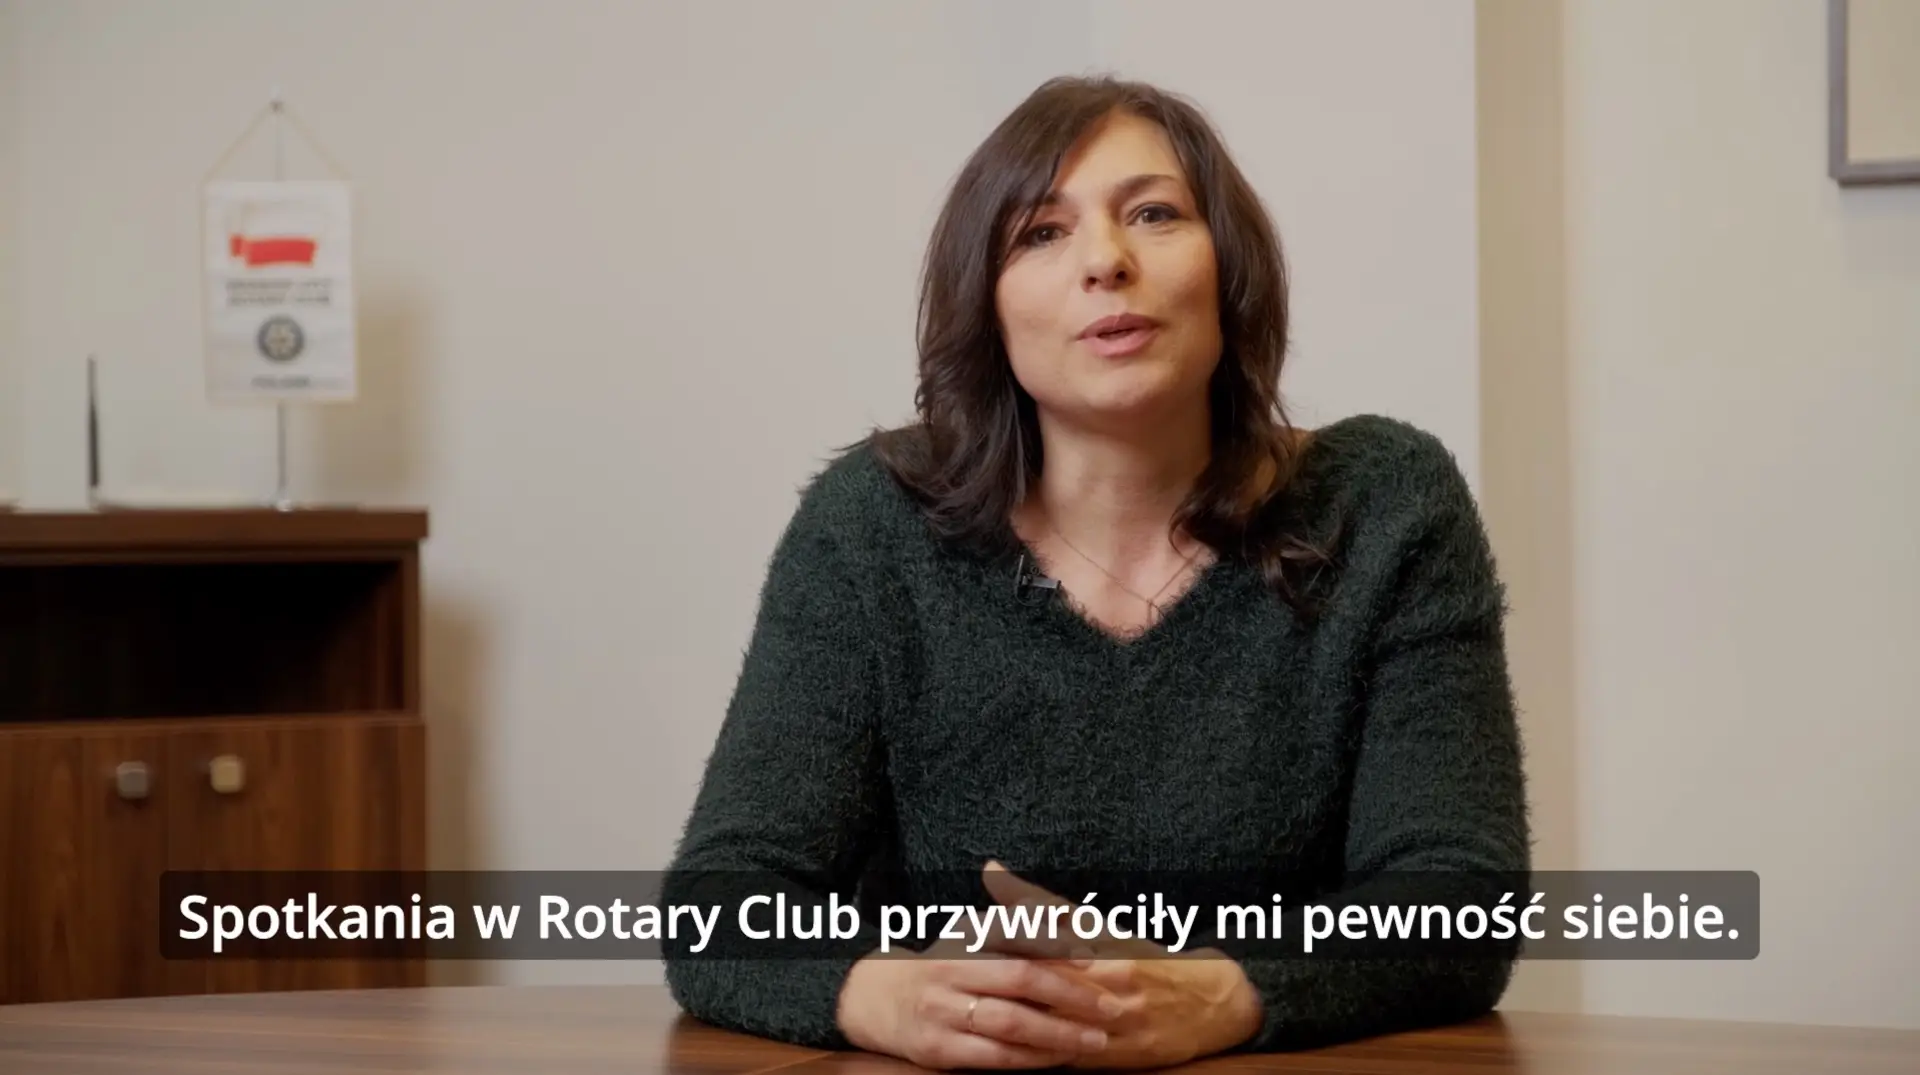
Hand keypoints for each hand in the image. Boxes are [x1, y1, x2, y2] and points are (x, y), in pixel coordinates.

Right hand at [835, 932, 1125, 1069]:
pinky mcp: (938, 1050)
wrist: (879, 1000)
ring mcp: (942, 1012)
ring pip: (1010, 1024)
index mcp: (963, 938)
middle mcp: (950, 971)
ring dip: (1059, 1034)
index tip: (1096, 956)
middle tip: (1110, 1007)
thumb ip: (1019, 925)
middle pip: (1020, 980)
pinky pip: (994, 1057)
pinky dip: (1032, 1059)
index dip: (1056, 945)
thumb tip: (1073, 917)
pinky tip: (1060, 1058)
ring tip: (1095, 1040)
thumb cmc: (943, 965)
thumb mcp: (972, 936)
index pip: (1016, 934)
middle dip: (1070, 995)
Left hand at [981, 863, 1264, 1068]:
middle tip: (953, 982)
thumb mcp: (1100, 925)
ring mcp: (1111, 1028)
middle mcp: (1108, 990)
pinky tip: (1002, 1048)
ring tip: (969, 1016)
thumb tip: (992, 872)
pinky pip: (1064, 1058)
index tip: (959, 942)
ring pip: (1050, 1028)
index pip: (1039, 946)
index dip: (999, 945)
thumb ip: (1043, 904)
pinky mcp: (1115, 1060)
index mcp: (1102, 952)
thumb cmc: (1148, 959)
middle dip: (998, 986)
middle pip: (1041, 988)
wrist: (1209, 1005)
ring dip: (1010, 1023)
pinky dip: (1033, 1054)